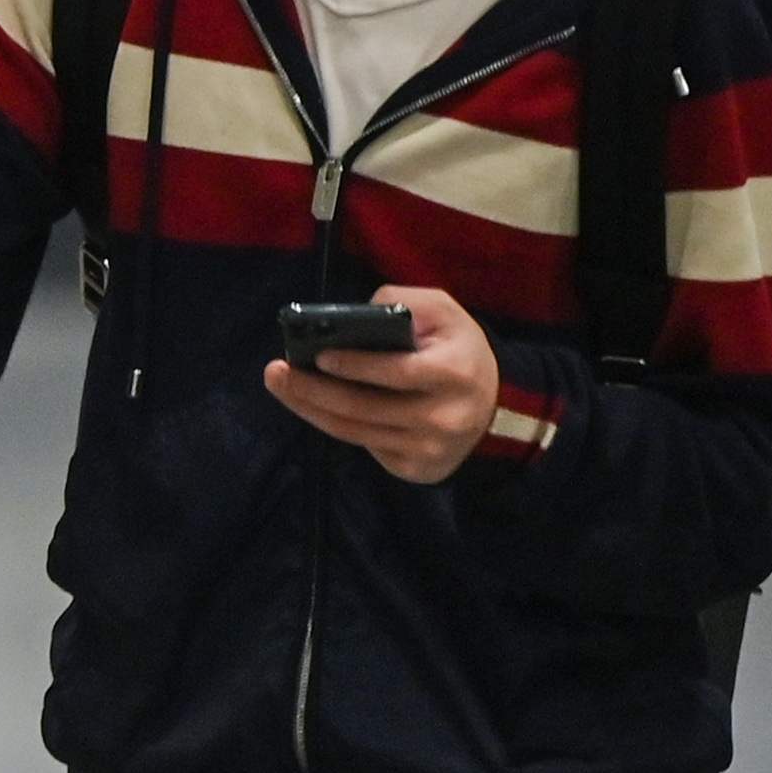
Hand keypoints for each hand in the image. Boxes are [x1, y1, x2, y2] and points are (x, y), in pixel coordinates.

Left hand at [267, 283, 502, 482]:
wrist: (495, 406)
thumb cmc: (459, 351)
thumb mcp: (446, 314)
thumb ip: (406, 302)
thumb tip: (360, 312)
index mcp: (453, 374)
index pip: (396, 372)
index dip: (355, 365)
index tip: (318, 356)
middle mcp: (443, 418)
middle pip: (363, 408)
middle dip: (312, 390)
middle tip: (276, 373)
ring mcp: (430, 449)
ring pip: (354, 433)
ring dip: (310, 410)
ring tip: (282, 386)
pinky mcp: (417, 469)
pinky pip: (365, 447)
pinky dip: (336, 426)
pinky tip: (315, 407)